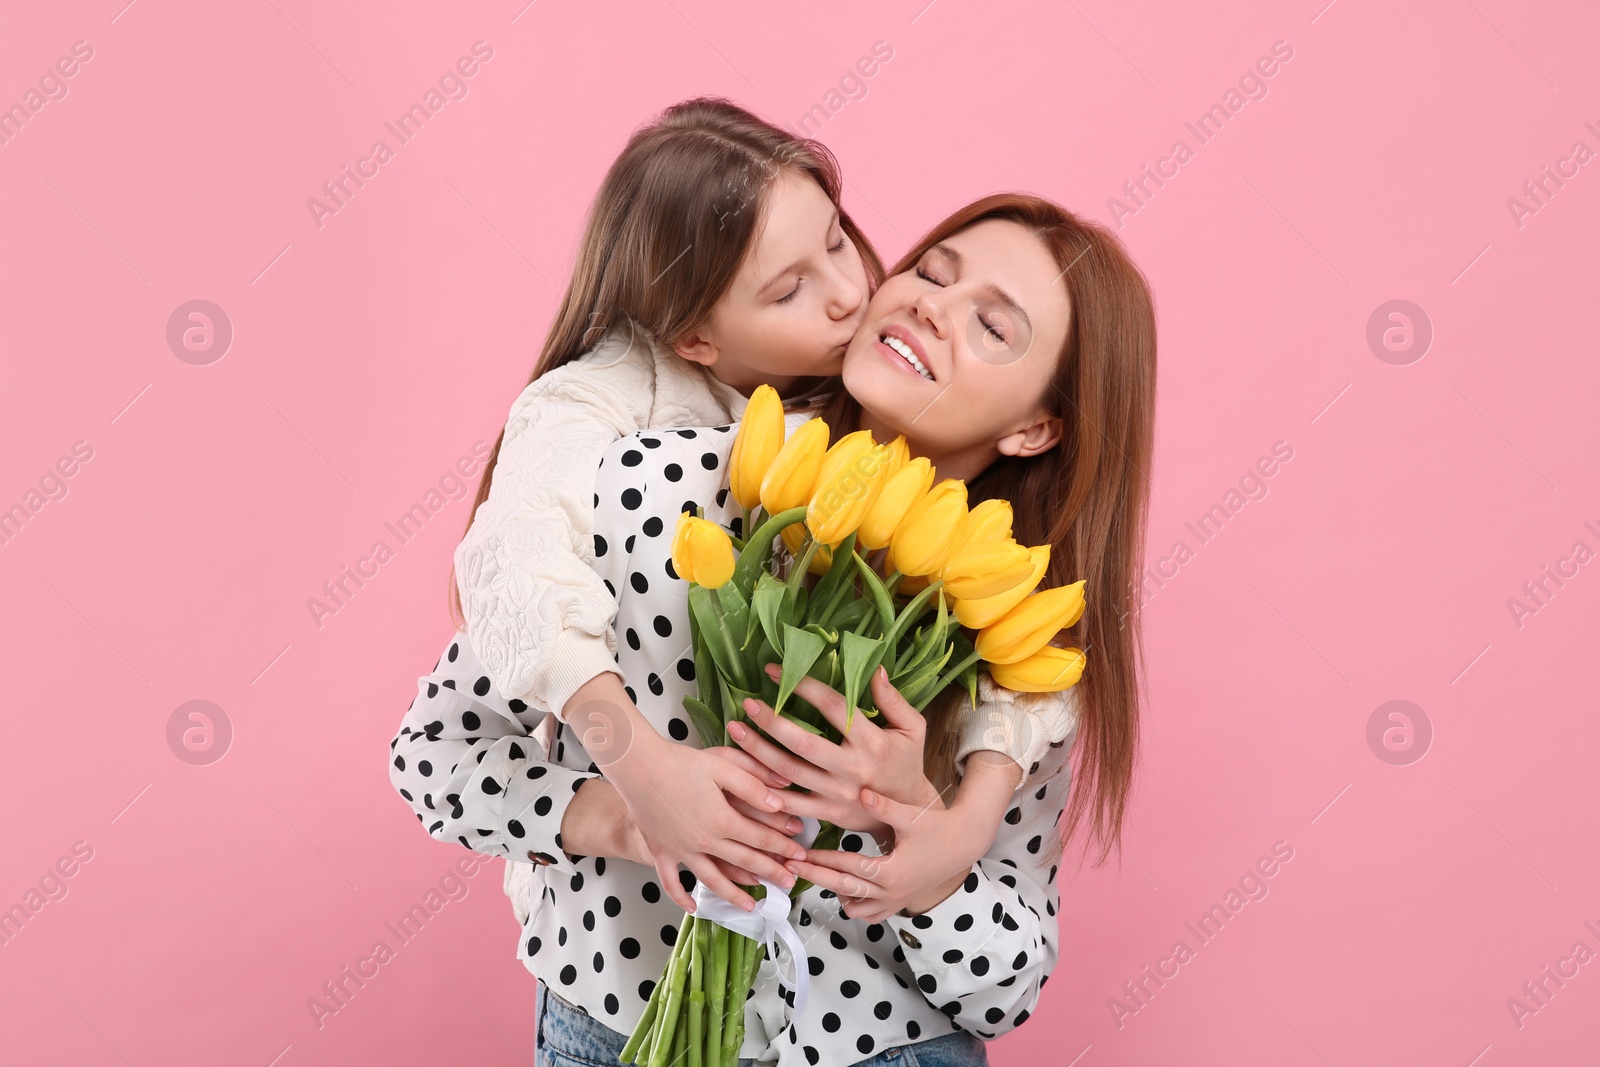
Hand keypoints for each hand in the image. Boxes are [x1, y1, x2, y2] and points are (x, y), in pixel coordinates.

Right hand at [567, 672, 805, 913]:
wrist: (638, 767)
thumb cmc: (680, 762)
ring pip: (713, 880)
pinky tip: (693, 908)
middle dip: (770, 873)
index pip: (761, 839)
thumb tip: (779, 804)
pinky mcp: (662, 851)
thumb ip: (753, 785)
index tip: (800, 855)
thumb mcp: (722, 765)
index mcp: (723, 820)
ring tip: (751, 907)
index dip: (783, 848)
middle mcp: (705, 841)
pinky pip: (672, 882)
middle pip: (744, 862)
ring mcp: (682, 850)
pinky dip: (681, 898)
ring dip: (734, 895)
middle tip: (788, 883)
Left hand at [729, 664, 941, 835]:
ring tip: (735, 730)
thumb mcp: (912, 728)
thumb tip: (874, 669)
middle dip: (772, 722)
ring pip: (789, 772)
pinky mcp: (827, 814)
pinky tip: (743, 772)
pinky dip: (764, 790)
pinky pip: (789, 804)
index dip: (804, 686)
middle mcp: (852, 768)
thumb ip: (893, 700)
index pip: (834, 707)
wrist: (908, 813)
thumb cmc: (907, 762)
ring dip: (758, 751)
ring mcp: (836, 794)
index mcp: (871, 742)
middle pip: (803, 742)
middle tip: (748, 703)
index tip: (776, 671)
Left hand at [782, 785, 977, 923]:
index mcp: (891, 872)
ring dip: (836, 894)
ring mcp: (896, 901)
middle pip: (843, 889)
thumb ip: (884, 806)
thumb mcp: (911, 815)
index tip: (800, 854)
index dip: (821, 860)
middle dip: (815, 877)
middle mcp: (891, 892)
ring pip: (856, 909)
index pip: (846, 867)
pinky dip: (855, 906)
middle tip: (791, 867)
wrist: (964, 845)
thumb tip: (861, 792)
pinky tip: (844, 890)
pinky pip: (871, 915)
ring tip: (818, 875)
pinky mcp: (900, 903)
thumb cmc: (938, 827)